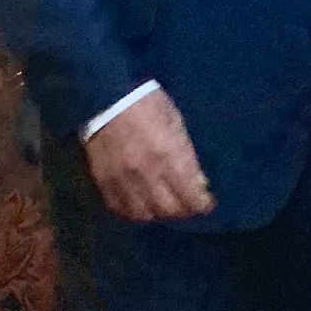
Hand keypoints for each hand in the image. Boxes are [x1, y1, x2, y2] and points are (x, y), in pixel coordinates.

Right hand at [84, 88, 213, 221]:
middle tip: (187, 204)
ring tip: (164, 204)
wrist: (104, 96)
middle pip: (170, 210)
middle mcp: (147, 173)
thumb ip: (186, 153)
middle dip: (183, 210)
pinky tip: (140, 204)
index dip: (202, 204)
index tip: (206, 203)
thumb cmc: (145, 103)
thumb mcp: (174, 120)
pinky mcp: (104, 181)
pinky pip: (120, 208)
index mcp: (169, 154)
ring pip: (145, 214)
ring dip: (158, 212)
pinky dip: (133, 211)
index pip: (191, 196)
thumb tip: (197, 180)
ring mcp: (123, 179)